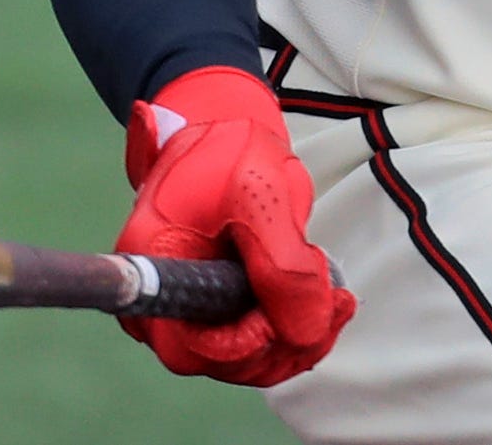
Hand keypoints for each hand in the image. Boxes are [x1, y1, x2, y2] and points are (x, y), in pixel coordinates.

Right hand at [117, 66, 354, 385]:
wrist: (224, 130)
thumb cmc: (231, 149)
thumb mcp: (262, 194)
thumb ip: (284, 264)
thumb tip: (305, 332)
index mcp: (154, 265)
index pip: (190, 346)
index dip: (241, 346)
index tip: (282, 316)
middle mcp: (160, 298)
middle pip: (218, 361)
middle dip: (282, 344)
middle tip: (333, 301)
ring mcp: (186, 305)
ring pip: (241, 358)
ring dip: (296, 338)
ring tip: (337, 298)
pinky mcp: (213, 305)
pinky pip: (251, 340)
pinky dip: (293, 329)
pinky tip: (328, 301)